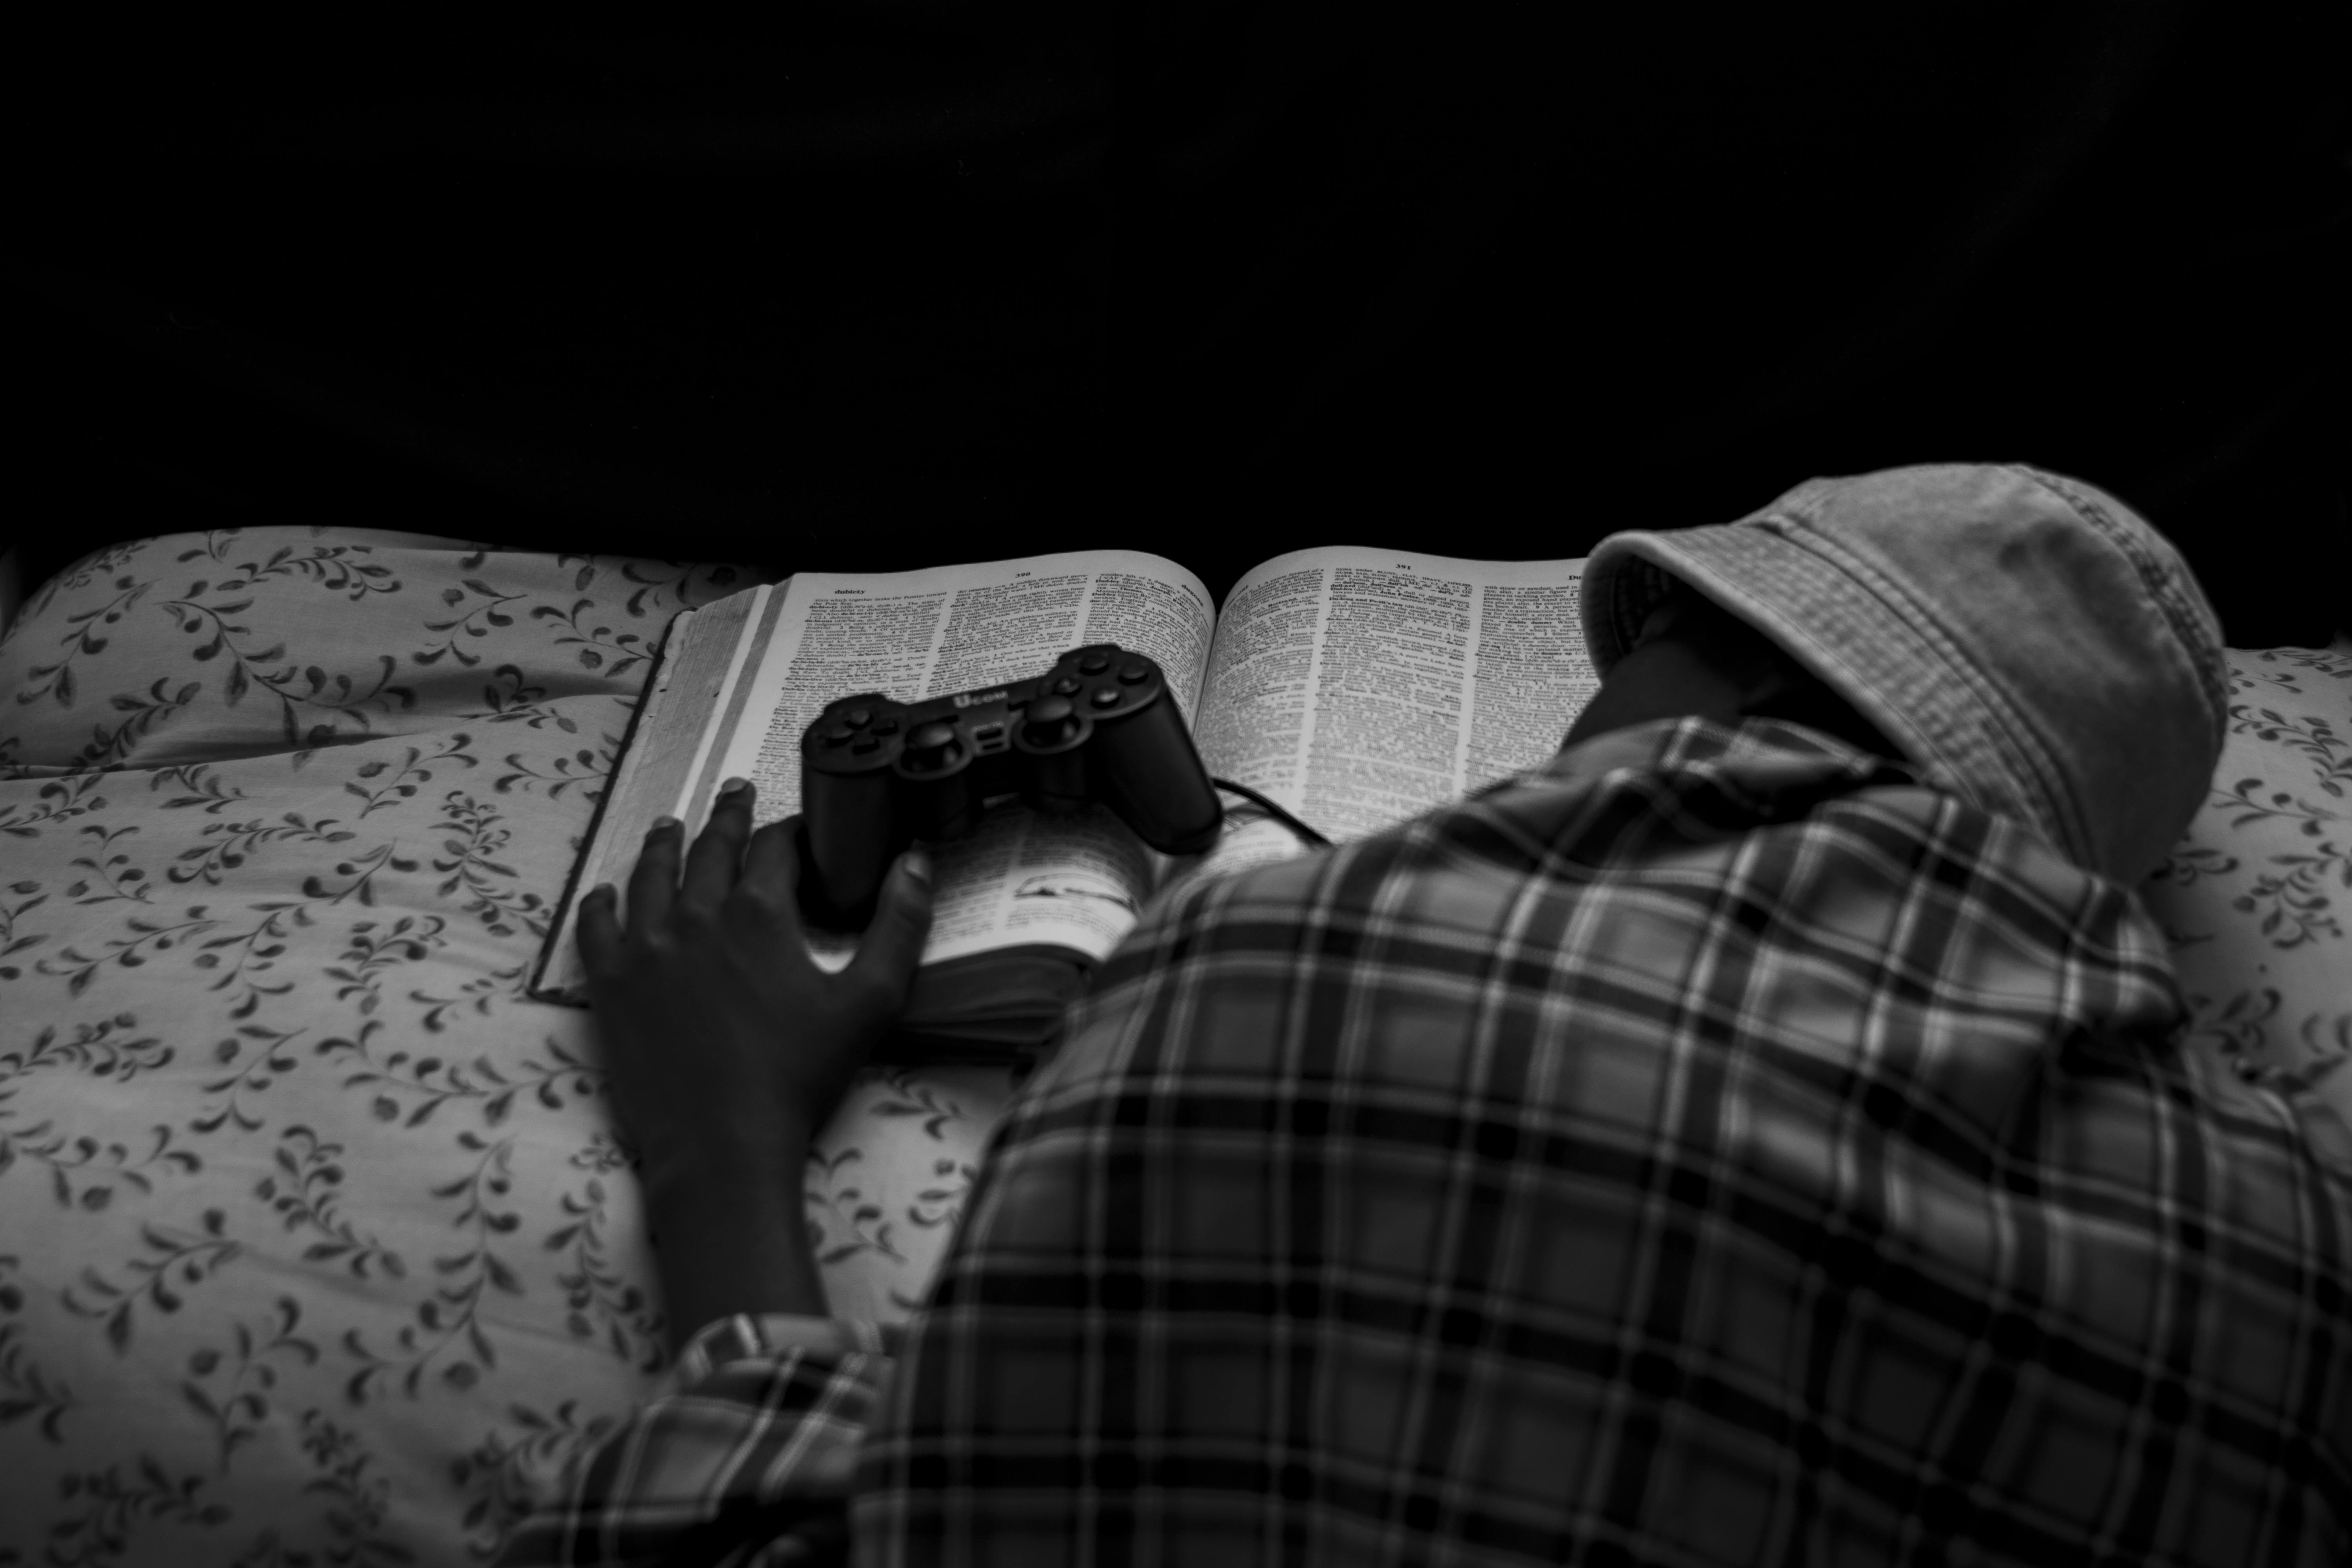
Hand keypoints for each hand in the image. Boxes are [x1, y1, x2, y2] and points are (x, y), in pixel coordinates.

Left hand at [575, 778, 931, 1337]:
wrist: (720, 1146)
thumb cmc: (798, 1078)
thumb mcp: (870, 1003)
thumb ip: (897, 928)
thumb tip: (914, 865)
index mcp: (758, 915)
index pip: (775, 848)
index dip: (791, 831)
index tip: (800, 828)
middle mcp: (695, 917)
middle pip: (709, 849)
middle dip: (727, 817)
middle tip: (735, 793)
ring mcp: (645, 949)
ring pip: (650, 877)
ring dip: (664, 845)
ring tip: (671, 825)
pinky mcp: (612, 987)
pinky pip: (596, 929)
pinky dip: (602, 904)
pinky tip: (606, 894)